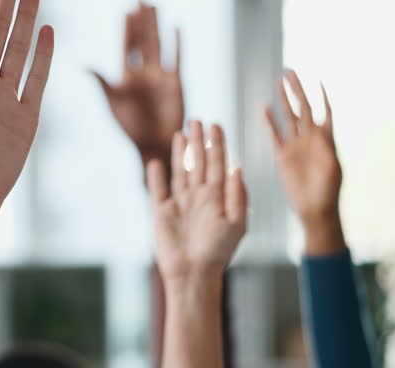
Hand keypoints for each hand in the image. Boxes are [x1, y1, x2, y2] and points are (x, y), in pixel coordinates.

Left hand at [94, 2, 183, 161]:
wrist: (153, 145)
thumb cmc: (131, 128)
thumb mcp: (113, 103)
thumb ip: (101, 83)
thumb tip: (84, 65)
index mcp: (126, 76)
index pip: (126, 46)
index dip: (126, 28)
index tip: (125, 9)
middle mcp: (143, 72)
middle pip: (142, 40)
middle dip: (140, 20)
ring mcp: (160, 75)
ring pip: (158, 44)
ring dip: (156, 25)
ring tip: (154, 5)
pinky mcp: (175, 82)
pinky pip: (176, 59)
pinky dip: (176, 43)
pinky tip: (176, 27)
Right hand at [148, 121, 246, 283]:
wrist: (193, 274)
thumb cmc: (219, 252)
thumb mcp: (237, 223)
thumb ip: (238, 195)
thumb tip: (238, 167)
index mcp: (218, 197)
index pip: (219, 164)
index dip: (217, 144)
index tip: (216, 125)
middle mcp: (199, 196)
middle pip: (199, 162)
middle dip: (198, 141)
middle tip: (197, 120)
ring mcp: (180, 203)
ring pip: (181, 171)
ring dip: (180, 152)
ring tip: (181, 132)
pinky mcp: (161, 212)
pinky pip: (157, 189)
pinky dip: (156, 176)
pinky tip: (156, 161)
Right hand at [265, 69, 343, 254]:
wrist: (314, 209)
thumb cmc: (328, 191)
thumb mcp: (333, 167)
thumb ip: (327, 146)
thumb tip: (321, 126)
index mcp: (325, 139)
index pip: (324, 111)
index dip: (322, 96)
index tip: (317, 80)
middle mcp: (310, 139)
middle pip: (303, 108)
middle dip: (297, 90)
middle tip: (290, 72)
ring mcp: (295, 145)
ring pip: (288, 116)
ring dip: (284, 99)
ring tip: (278, 82)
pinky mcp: (282, 155)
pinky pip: (275, 134)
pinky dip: (270, 121)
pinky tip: (265, 108)